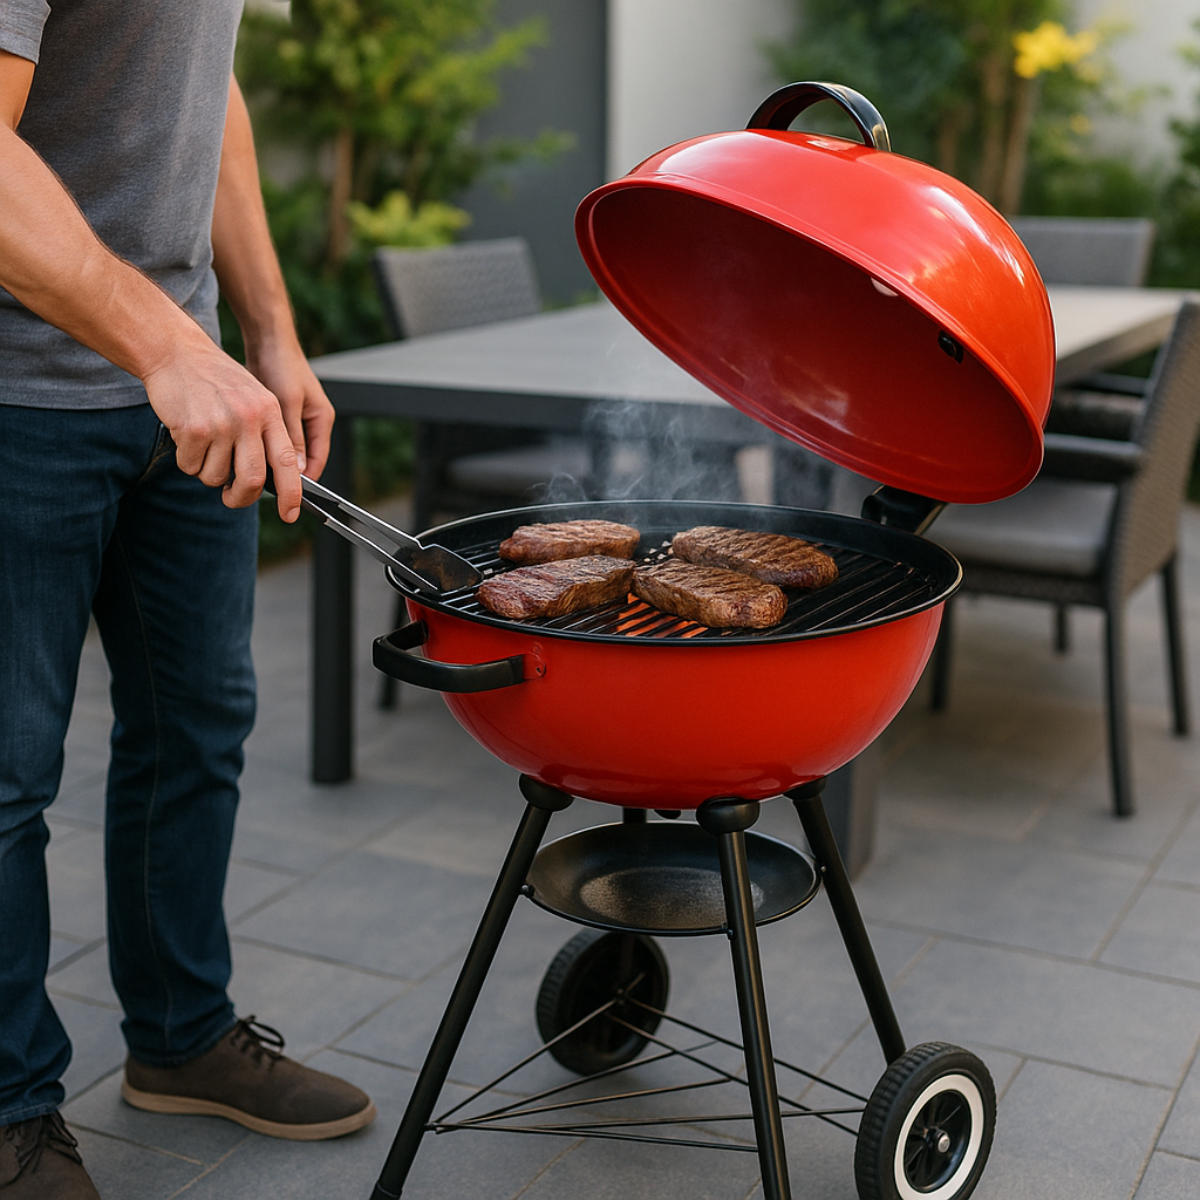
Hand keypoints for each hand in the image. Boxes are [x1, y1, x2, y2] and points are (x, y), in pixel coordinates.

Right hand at [142, 329, 304, 521]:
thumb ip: (265, 434)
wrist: (175, 352)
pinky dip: (187, 460)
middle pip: (253, 480)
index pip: (288, 462)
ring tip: (203, 447)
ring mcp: (221, 424)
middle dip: (241, 497)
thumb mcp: (254, 397)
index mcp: (270, 412)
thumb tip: (271, 479)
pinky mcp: (193, 430)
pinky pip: (191, 467)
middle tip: (232, 497)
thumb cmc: (215, 378)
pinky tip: (186, 436)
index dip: (292, 494)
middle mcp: (249, 419)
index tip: (290, 514)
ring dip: (207, 473)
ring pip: (217, 477)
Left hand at [245, 332, 335, 483]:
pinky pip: (269, 441)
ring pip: (281, 453)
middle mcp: (310, 424)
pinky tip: (241, 453)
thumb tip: (295, 468)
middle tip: (257, 488)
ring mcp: (293, 420)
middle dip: (280, 476)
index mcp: (321, 421)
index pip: (316, 464)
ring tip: (247, 472)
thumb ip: (292, 434)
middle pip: (298, 462)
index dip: (300, 484)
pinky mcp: (276, 415)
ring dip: (267, 462)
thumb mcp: (288, 402)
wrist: (267, 338)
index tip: (283, 498)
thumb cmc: (281, 364)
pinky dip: (257, 448)